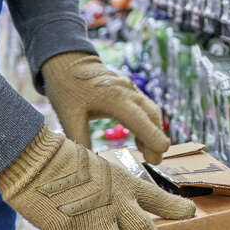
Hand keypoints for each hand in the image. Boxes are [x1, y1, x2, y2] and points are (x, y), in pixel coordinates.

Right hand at [0, 126, 195, 229]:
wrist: (37, 159)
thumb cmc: (65, 163)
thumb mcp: (101, 169)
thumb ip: (113, 192)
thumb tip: (119, 212)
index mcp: (124, 185)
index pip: (156, 198)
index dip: (175, 208)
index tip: (190, 215)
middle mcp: (114, 204)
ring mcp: (92, 220)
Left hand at [42, 51, 169, 162]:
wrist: (69, 63)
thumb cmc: (67, 89)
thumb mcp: (68, 115)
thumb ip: (79, 139)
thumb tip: (85, 166)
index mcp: (114, 97)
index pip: (138, 119)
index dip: (152, 135)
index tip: (162, 150)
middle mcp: (128, 91)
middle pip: (150, 115)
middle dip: (157, 138)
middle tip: (157, 161)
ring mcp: (131, 89)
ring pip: (151, 111)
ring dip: (154, 131)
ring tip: (152, 156)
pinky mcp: (130, 91)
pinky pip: (145, 108)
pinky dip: (148, 124)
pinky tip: (142, 141)